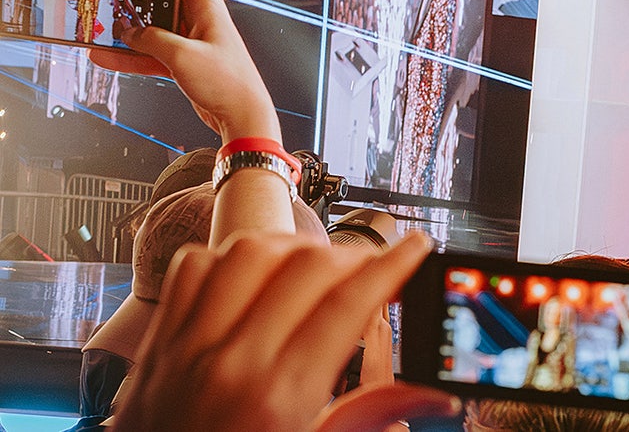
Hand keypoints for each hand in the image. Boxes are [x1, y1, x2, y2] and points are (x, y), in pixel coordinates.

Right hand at [89, 0, 279, 143]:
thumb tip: (130, 33)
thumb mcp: (183, 56)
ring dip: (128, 26)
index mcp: (207, 5)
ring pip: (154, 24)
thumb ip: (152, 41)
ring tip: (100, 26)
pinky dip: (130, 55)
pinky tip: (105, 57)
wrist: (243, 117)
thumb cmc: (228, 83)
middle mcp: (199, 17)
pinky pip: (151, 52)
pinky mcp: (184, 60)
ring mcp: (190, 39)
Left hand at [112, 231, 458, 431]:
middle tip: (372, 268)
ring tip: (317, 265)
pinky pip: (195, 266)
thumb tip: (434, 395)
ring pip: (250, 252)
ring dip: (294, 247)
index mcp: (278, 398)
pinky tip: (256, 273)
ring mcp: (189, 345)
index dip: (391, 265)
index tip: (414, 247)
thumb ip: (369, 416)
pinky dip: (231, 257)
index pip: (348, 303)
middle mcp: (232, 362)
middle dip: (352, 256)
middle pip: (307, 267)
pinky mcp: (160, 340)